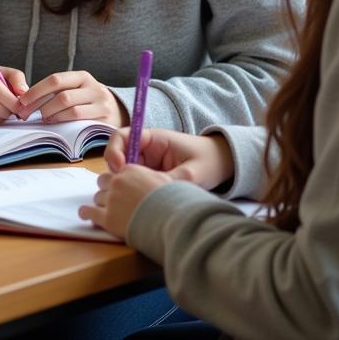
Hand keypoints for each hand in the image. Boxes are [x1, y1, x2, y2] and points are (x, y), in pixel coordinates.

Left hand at [16, 71, 126, 125]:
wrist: (119, 112)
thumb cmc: (88, 102)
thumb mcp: (76, 90)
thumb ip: (57, 91)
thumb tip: (26, 99)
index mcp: (82, 77)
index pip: (55, 80)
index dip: (36, 90)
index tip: (21, 101)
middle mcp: (93, 87)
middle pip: (61, 95)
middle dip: (40, 106)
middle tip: (25, 115)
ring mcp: (101, 103)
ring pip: (70, 108)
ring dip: (51, 115)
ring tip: (42, 119)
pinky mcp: (105, 118)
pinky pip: (79, 119)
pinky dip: (63, 121)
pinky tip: (55, 124)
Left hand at [79, 165, 172, 238]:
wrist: (172, 220)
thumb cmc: (174, 201)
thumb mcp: (168, 181)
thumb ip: (156, 178)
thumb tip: (159, 179)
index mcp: (130, 171)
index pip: (117, 172)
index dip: (120, 181)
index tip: (124, 188)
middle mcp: (117, 182)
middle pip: (103, 182)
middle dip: (108, 190)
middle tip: (116, 198)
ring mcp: (111, 200)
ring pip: (98, 197)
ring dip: (102, 203)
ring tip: (107, 210)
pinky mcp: (108, 218)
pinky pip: (89, 212)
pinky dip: (87, 213)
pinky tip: (86, 214)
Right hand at [104, 127, 234, 189]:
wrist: (224, 166)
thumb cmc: (208, 161)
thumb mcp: (192, 173)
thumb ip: (170, 181)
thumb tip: (151, 194)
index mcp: (153, 139)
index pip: (122, 137)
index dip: (114, 150)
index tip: (119, 168)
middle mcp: (146, 150)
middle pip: (118, 156)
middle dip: (117, 171)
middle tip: (122, 188)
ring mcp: (147, 164)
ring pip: (125, 172)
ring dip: (124, 183)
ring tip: (132, 197)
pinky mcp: (151, 178)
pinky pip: (136, 183)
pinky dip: (133, 191)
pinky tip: (140, 202)